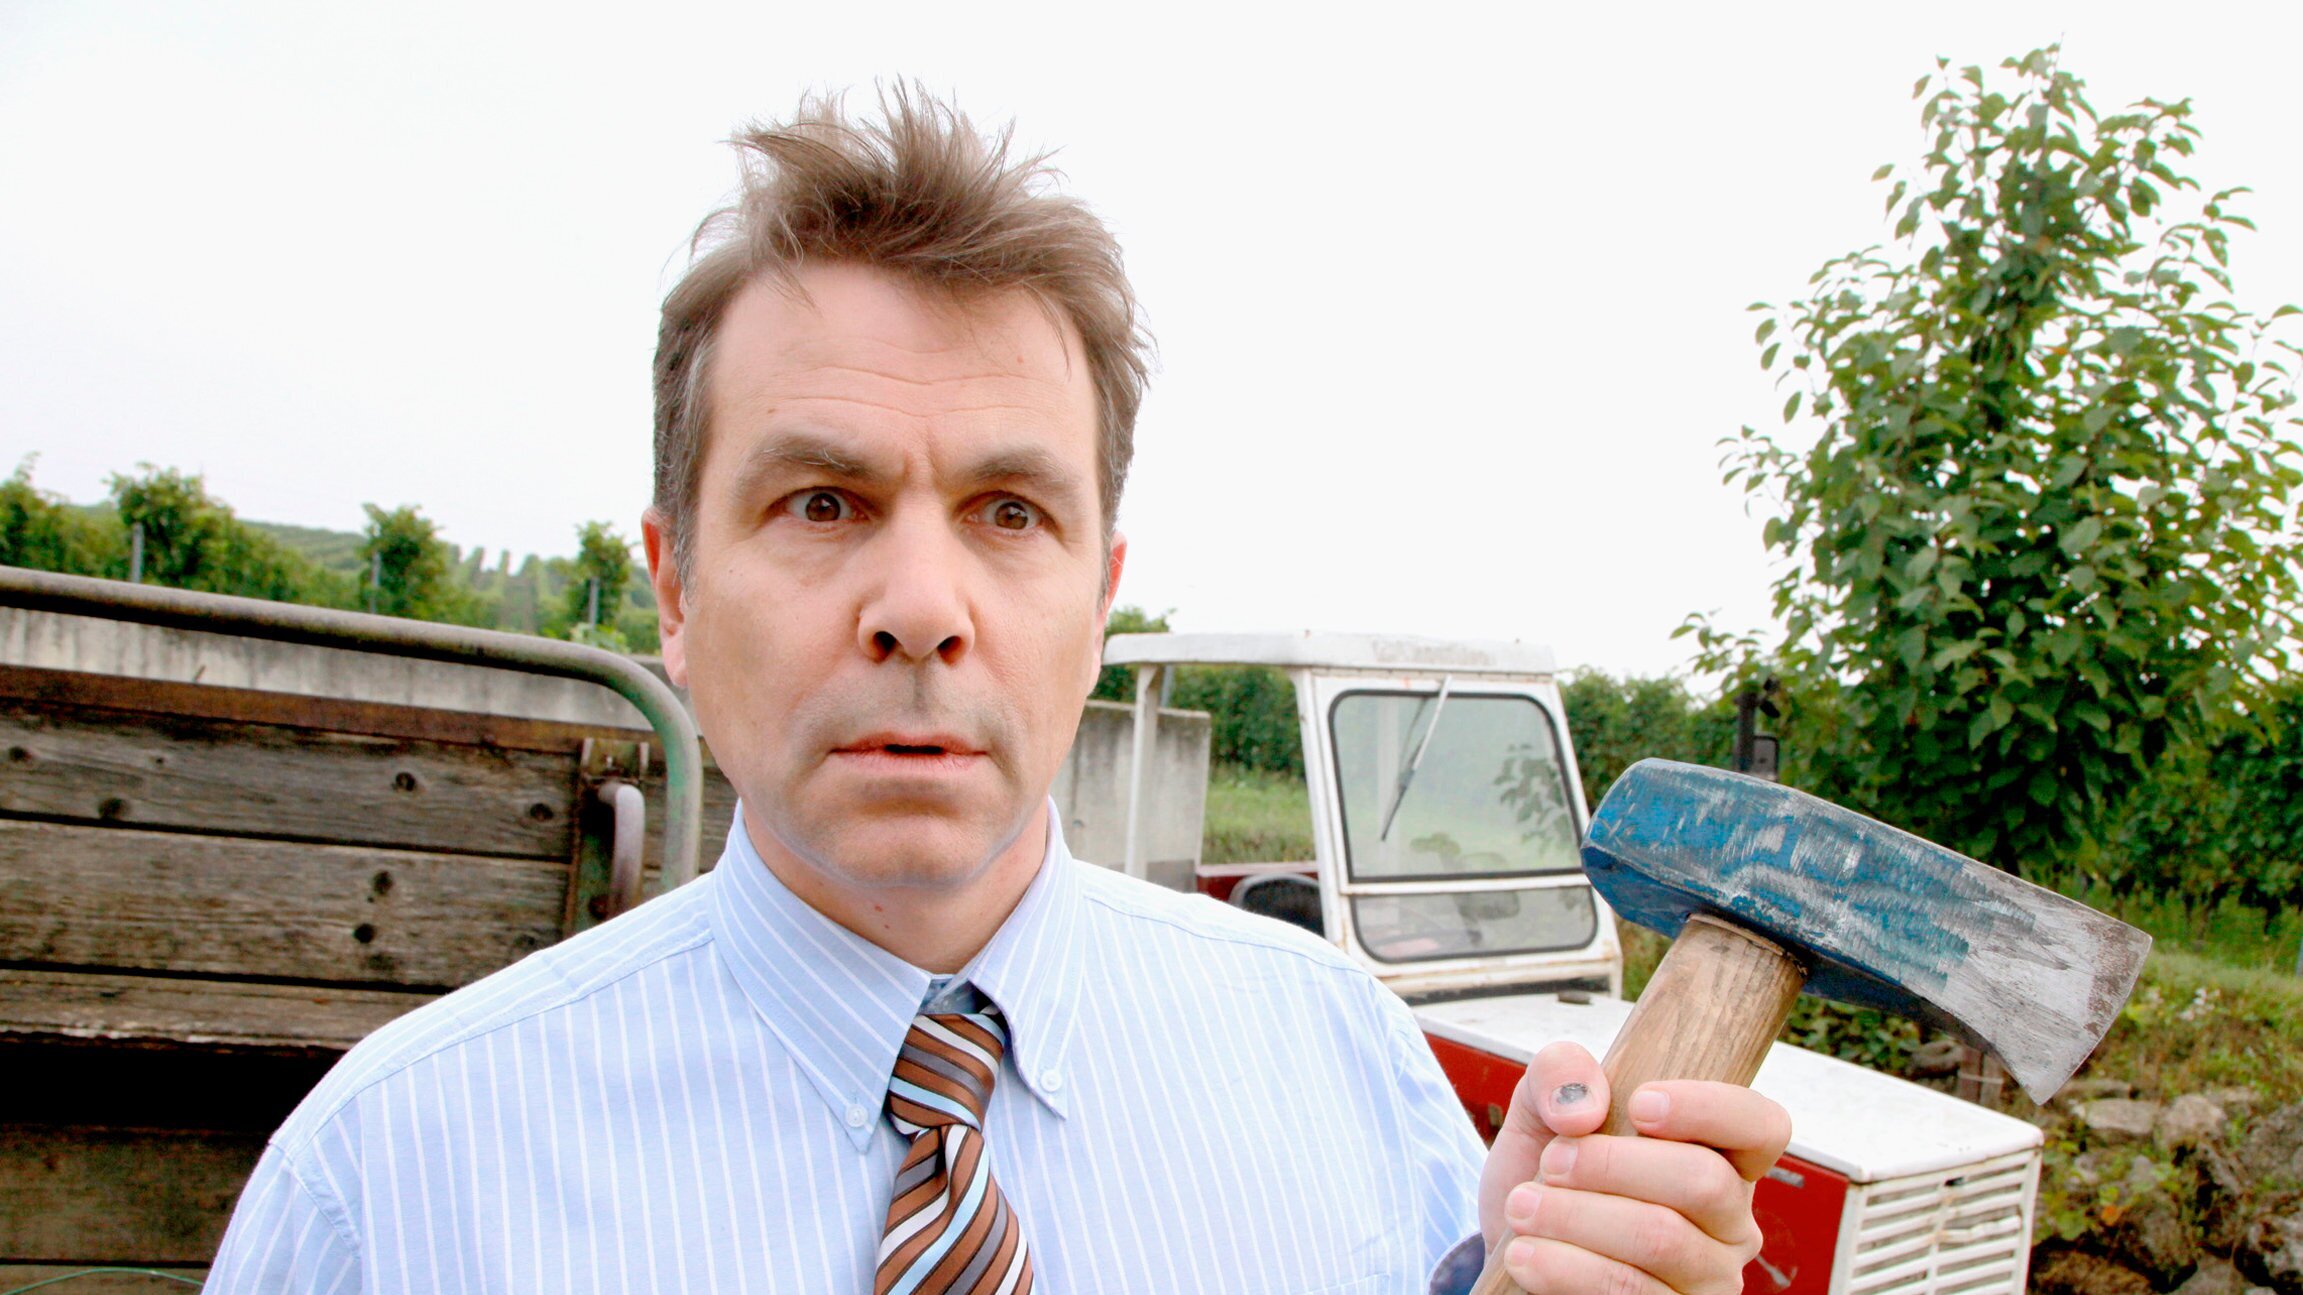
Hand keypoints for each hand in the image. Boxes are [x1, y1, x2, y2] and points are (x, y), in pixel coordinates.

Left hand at [1477, 1042, 1791, 1293]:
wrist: (1514, 1249)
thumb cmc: (1548, 1174)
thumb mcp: (1542, 1108)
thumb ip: (1558, 1075)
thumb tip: (1582, 1105)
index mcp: (1720, 1158)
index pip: (1760, 1126)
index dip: (1710, 1108)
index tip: (1640, 1104)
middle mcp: (1730, 1224)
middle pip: (1704, 1181)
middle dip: (1614, 1164)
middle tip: (1553, 1161)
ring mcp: (1707, 1282)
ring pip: (1661, 1240)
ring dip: (1576, 1217)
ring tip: (1522, 1206)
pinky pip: (1630, 1294)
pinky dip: (1567, 1268)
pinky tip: (1525, 1254)